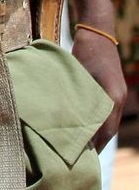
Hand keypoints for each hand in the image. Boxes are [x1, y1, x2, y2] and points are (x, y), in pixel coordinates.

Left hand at [72, 27, 124, 148]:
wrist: (95, 32)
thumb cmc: (87, 50)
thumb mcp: (81, 73)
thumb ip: (80, 96)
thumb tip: (73, 120)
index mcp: (113, 98)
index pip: (106, 130)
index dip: (95, 144)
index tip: (82, 157)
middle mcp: (116, 99)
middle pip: (107, 129)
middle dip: (95, 143)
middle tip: (79, 158)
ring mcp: (114, 94)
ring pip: (105, 121)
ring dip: (95, 134)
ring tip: (79, 148)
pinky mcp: (108, 90)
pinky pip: (103, 112)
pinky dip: (95, 122)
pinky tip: (81, 127)